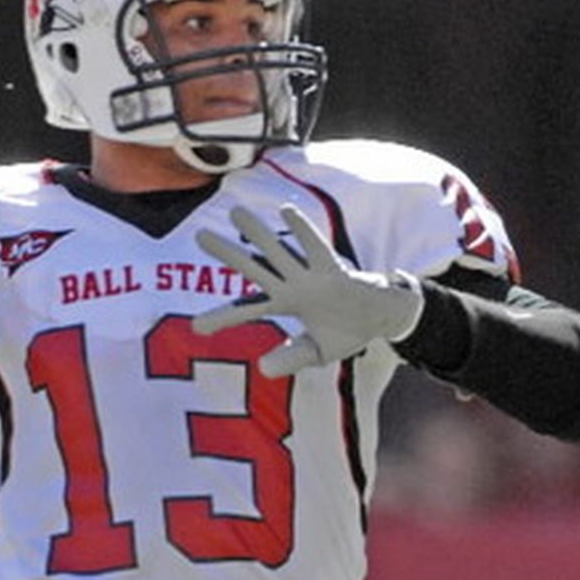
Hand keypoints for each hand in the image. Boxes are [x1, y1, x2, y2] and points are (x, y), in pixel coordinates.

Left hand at [194, 203, 424, 374]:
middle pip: (253, 267)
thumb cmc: (347, 331)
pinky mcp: (333, 269)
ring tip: (235, 212)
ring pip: (278, 251)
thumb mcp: (316, 352)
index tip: (196, 328)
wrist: (383, 319)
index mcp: (284, 303)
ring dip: (257, 232)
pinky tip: (286, 210)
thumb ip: (291, 358)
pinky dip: (302, 230)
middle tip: (199, 235)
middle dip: (227, 253)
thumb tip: (263, 369)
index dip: (223, 316)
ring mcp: (310, 275)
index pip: (247, 308)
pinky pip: (315, 248)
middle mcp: (291, 285)